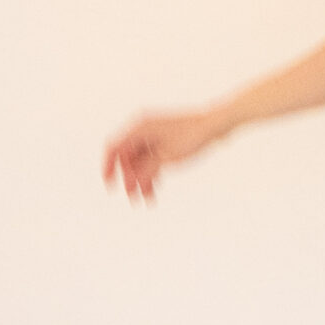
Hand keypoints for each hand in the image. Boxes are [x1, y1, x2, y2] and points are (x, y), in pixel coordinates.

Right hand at [102, 107, 228, 202]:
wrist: (216, 124)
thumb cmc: (192, 136)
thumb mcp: (165, 158)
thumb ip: (144, 170)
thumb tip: (129, 183)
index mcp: (138, 127)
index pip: (114, 148)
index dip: (108, 168)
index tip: (110, 186)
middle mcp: (143, 129)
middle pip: (128, 158)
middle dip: (131, 180)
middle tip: (135, 199)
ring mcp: (153, 135)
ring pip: (141, 161)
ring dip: (142, 180)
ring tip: (148, 200)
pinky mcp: (164, 140)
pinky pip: (151, 158)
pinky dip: (152, 173)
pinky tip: (154, 190)